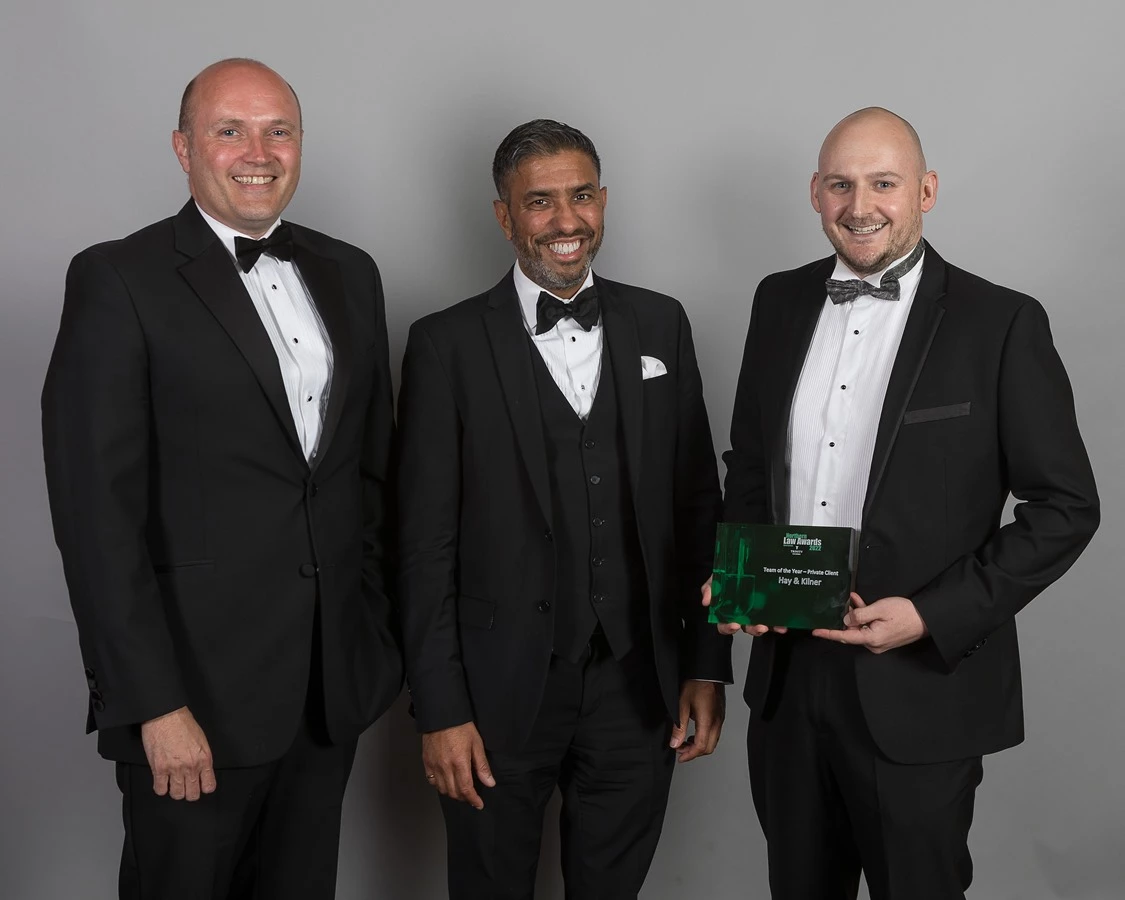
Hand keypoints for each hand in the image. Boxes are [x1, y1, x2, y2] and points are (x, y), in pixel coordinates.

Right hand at [140, 706, 215, 800]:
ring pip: (177, 795)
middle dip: (189, 792)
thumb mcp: (201, 740)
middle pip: (192, 795)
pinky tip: (162, 781)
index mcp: (204, 759)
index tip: (199, 785)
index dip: (203, 788)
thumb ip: (202, 758)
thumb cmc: (183, 724)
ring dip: (174, 791)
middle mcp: (191, 766)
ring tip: (173, 783)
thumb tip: (201, 772)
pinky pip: (160, 790)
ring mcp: (175, 769)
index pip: (209, 786)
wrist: (166, 715)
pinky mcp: (159, 769)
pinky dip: (161, 788)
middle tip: (184, 785)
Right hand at [422, 721, 495, 808]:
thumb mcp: (477, 744)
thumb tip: (489, 783)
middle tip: (471, 795)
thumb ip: (482, 766)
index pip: (466, 789)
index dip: (473, 800)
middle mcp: (445, 767)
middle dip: (464, 798)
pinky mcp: (426, 762)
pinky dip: (439, 786)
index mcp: (459, 763)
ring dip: (452, 793)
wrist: (441, 715)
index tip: (479, 804)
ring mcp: (434, 765)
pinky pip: (431, 781)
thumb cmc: (461, 727)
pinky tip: (446, 782)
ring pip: (442, 789)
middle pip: (454, 792)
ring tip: (460, 789)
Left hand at [670, 681, 724, 762]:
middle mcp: (717, 722)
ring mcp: (720, 718)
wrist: (707, 671)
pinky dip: (704, 738)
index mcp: (707, 722)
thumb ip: (679, 727)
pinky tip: (695, 732)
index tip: (680, 757)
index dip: (689, 755)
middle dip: (694, 753)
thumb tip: (675, 743)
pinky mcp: (720, 714)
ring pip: (713, 741)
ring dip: (699, 746)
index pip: (700, 747)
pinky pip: (715, 733)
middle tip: (680, 750)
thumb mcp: (681, 705)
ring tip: (685, 742)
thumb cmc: (696, 684)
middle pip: (708, 747)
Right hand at [702, 576, 787, 637]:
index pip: (725, 625)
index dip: (728, 628)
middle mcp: (743, 614)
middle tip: (759, 627)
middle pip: (746, 628)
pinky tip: (782, 624)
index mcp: (728, 611)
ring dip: (767, 628)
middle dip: (753, 629)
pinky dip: (778, 624)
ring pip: (761, 625)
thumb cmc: (728, 573)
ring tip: (771, 625)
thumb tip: (706, 601)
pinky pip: (773, 620)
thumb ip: (710, 588)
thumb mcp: (716, 578)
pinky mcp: (768, 610)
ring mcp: (756, 613)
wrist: (744, 560)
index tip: (734, 625)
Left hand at [811, 593, 927, 652]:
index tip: (816, 631)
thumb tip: (846, 620)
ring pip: (860, 628)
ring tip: (855, 600)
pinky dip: (864, 618)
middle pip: (852, 631)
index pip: (844, 637)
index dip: (829, 633)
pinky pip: (868, 629)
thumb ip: (860, 614)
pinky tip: (862, 604)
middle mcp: (873, 644)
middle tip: (847, 601)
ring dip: (856, 615)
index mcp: (871, 639)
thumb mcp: (879, 609)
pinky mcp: (884, 639)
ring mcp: (879, 643)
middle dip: (846, 617)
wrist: (926, 619)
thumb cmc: (905, 613)